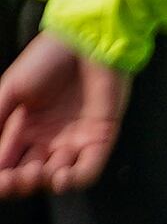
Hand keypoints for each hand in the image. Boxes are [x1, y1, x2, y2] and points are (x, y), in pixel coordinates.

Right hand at [0, 28, 130, 196]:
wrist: (85, 41)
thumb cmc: (46, 59)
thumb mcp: (11, 90)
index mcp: (22, 129)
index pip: (6, 163)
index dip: (0, 177)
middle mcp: (47, 139)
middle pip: (28, 175)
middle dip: (17, 182)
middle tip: (12, 179)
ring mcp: (74, 140)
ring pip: (56, 176)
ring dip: (43, 182)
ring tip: (35, 173)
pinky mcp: (100, 138)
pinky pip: (89, 169)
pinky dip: (75, 179)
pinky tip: (60, 178)